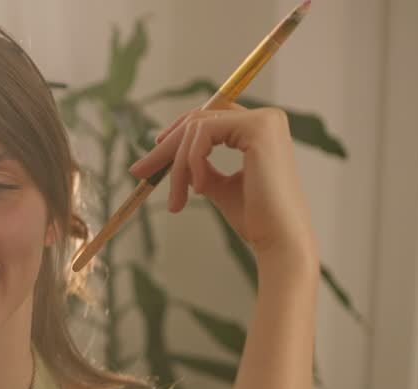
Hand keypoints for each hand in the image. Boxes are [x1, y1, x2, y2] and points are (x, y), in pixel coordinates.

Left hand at [129, 104, 316, 269]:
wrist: (278, 241)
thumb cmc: (255, 220)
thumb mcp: (221, 187)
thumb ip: (202, 168)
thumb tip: (173, 160)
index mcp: (261, 129)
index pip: (211, 117)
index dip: (179, 131)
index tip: (153, 153)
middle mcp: (266, 118)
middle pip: (199, 119)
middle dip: (165, 148)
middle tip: (138, 172)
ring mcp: (264, 120)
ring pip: (197, 128)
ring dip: (179, 165)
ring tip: (179, 199)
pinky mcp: (258, 127)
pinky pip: (203, 134)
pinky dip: (192, 162)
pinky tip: (201, 189)